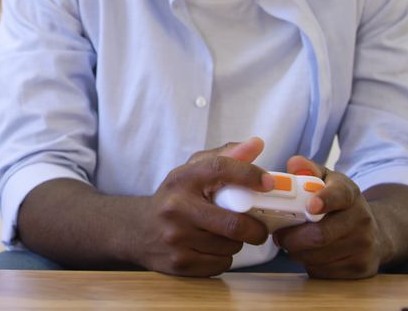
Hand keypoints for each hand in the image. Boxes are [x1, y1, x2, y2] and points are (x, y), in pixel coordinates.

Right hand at [132, 138, 274, 276]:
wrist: (139, 230)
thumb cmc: (176, 197)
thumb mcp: (193, 171)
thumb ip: (225, 156)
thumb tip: (256, 144)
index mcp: (181, 179)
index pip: (219, 169)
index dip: (249, 175)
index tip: (268, 183)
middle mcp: (176, 208)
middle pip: (232, 223)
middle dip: (255, 228)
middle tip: (259, 228)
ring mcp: (176, 238)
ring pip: (229, 246)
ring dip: (237, 243)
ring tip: (225, 235)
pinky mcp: (179, 263)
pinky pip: (220, 264)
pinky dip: (224, 258)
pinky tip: (211, 249)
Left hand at [271, 157, 393, 278]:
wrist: (373, 232)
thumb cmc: (339, 204)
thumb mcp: (327, 180)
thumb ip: (308, 170)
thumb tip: (294, 164)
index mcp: (350, 194)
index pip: (339, 195)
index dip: (324, 200)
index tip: (310, 206)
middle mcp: (362, 220)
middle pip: (321, 234)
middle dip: (293, 237)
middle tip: (279, 236)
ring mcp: (364, 246)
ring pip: (318, 256)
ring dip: (297, 252)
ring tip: (294, 243)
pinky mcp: (362, 269)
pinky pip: (323, 271)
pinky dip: (309, 264)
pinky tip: (310, 254)